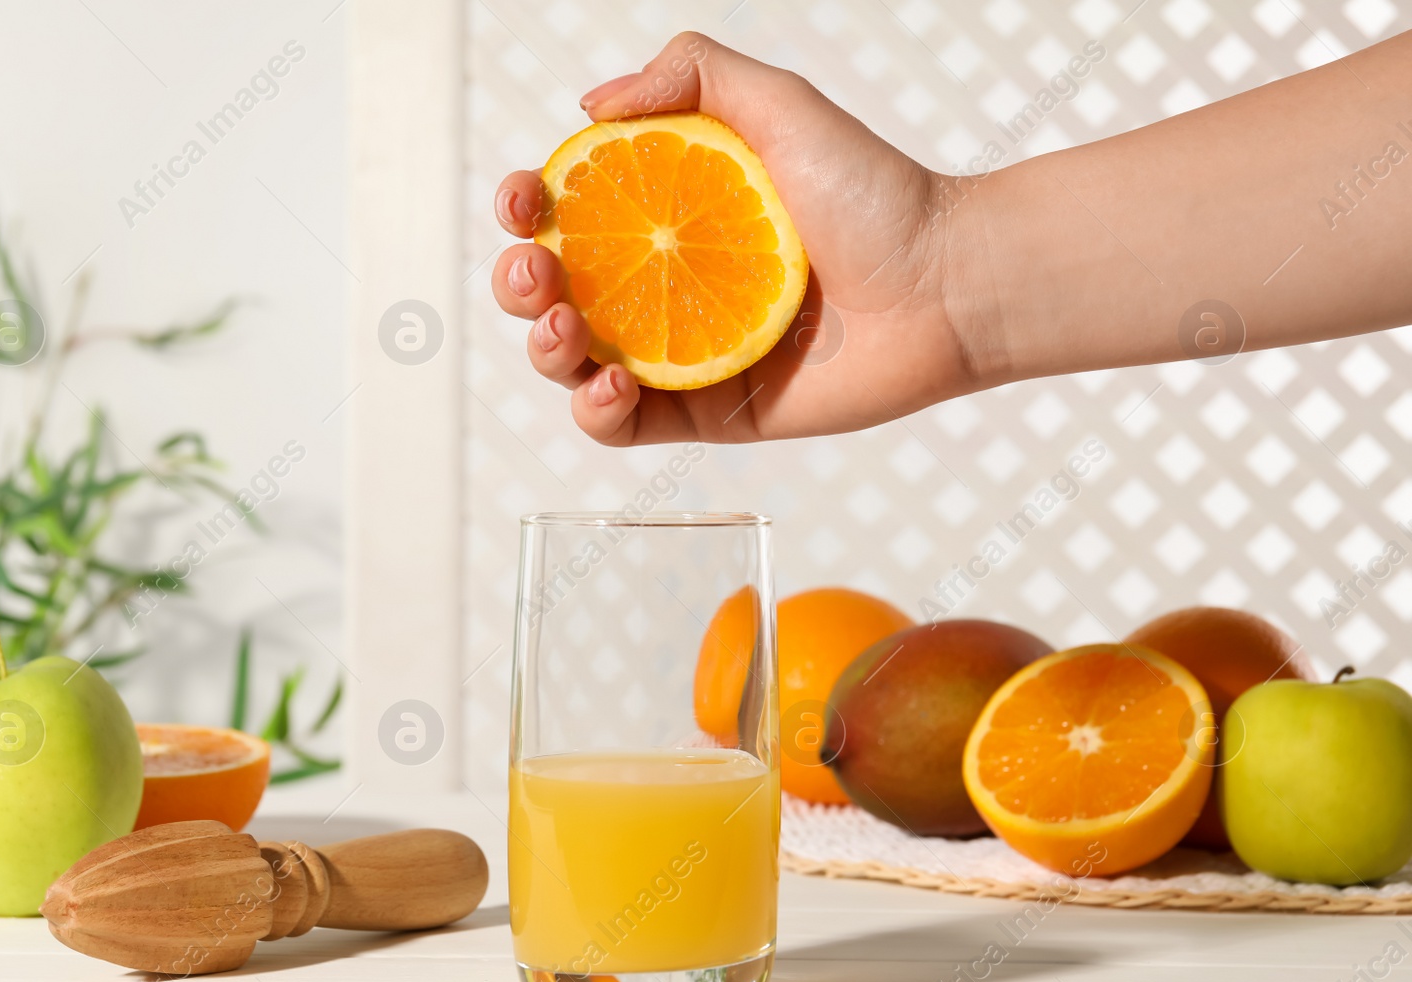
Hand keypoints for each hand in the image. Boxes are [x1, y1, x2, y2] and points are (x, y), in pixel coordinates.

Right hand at [490, 32, 971, 445]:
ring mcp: (684, 352)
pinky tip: (614, 384)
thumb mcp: (778, 104)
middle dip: (517, 281)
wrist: (942, 285)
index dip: (527, 207)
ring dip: (543, 348)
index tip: (527, 197)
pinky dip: (597, 411)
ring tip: (564, 325)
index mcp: (671, 214)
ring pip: (573, 364)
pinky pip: (625, 428)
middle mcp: (668, 283)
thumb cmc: (875, 193)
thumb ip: (691, 74)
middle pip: (552, 291)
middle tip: (535, 270)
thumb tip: (593, 102)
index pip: (570, 212)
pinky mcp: (709, 414)